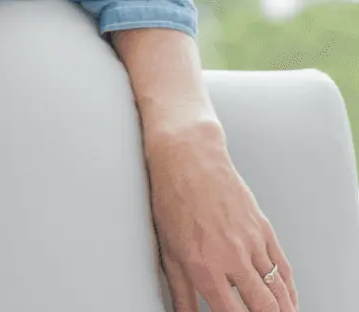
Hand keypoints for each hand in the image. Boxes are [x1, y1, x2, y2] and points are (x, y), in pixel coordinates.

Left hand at [144, 124, 299, 311]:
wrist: (189, 159)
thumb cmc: (172, 201)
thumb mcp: (168, 250)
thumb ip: (180, 291)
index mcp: (203, 264)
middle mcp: (231, 256)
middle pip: (263, 307)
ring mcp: (252, 241)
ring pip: (280, 291)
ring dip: (283, 310)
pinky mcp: (264, 229)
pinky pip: (284, 268)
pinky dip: (289, 289)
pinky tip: (287, 300)